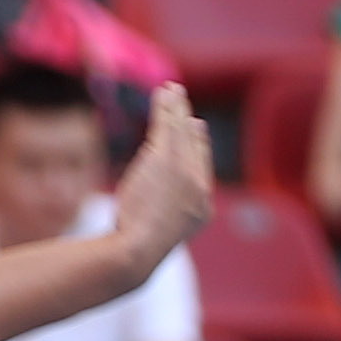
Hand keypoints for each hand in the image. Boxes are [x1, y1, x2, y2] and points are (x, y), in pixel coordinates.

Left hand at [111, 84, 213, 268]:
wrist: (138, 250)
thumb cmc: (139, 252)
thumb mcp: (157, 236)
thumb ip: (162, 221)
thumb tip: (149, 224)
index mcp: (202, 207)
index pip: (202, 166)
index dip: (198, 144)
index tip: (196, 126)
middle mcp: (198, 185)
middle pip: (194, 145)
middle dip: (187, 120)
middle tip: (182, 100)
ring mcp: (184, 171)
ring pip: (180, 132)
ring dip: (176, 107)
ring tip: (170, 88)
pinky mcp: (167, 159)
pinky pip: (167, 127)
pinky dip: (166, 108)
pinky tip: (164, 93)